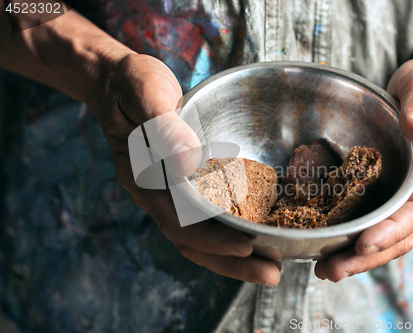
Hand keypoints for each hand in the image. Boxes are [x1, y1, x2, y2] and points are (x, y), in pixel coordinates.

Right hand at [89, 53, 281, 285]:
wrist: (120, 84)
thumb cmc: (132, 86)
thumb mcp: (145, 94)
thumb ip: (164, 127)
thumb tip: (188, 163)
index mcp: (145, 181)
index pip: (179, 223)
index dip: (213, 240)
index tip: (247, 248)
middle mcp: (159, 194)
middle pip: (194, 242)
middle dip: (232, 262)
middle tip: (272, 275)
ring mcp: (172, 192)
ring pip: (203, 235)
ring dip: (235, 255)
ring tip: (273, 265)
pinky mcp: (187, 183)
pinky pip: (209, 216)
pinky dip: (232, 230)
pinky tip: (259, 234)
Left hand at [314, 58, 412, 281]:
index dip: (391, 231)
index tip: (364, 243)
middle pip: (396, 236)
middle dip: (365, 257)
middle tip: (331, 270)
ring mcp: (395, 192)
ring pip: (380, 234)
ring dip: (353, 256)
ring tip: (323, 269)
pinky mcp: (377, 188)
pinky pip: (365, 218)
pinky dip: (347, 236)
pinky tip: (324, 245)